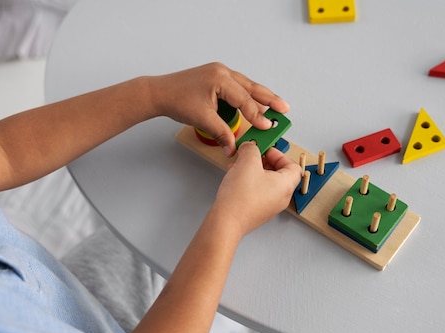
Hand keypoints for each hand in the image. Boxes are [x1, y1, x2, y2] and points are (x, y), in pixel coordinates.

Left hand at [148, 62, 289, 155]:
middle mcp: (222, 72)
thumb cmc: (176, 100)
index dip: (257, 114)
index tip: (267, 126)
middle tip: (284, 109)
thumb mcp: (202, 119)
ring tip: (274, 106)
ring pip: (246, 85)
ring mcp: (219, 72)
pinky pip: (237, 86)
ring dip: (260, 96)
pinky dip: (247, 95)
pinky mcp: (216, 77)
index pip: (244, 99)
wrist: (159, 92)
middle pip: (251, 87)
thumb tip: (233, 148)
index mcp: (220, 79)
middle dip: (269, 99)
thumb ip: (222, 133)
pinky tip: (253, 102)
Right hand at [211, 141, 302, 237]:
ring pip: (265, 182)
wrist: (226, 221)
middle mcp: (281, 197)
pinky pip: (256, 192)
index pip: (293, 165)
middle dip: (263, 161)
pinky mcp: (257, 211)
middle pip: (278, 173)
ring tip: (239, 166)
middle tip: (251, 156)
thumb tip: (250, 147)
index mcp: (285, 185)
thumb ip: (251, 149)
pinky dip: (248, 182)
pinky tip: (235, 178)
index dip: (279, 155)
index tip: (265, 150)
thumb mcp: (247, 161)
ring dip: (253, 171)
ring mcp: (269, 206)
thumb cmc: (240, 198)